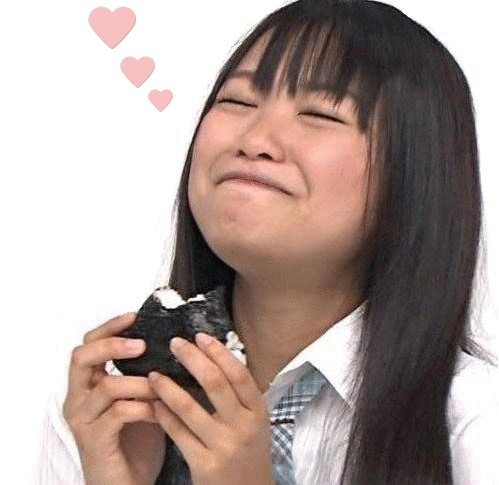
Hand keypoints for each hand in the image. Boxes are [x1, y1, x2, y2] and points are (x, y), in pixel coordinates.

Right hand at [63, 313, 165, 484]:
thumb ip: (147, 373)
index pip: (89, 344)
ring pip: (107, 386)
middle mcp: (78, 398)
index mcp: (88, 384)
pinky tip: (160, 410)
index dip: (109, 327)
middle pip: (82, 357)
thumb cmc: (137, 438)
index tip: (134, 316)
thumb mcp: (142, 398)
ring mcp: (83, 420)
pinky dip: (144, 406)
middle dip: (113, 344)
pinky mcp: (94, 440)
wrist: (127, 482)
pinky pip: (119, 413)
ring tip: (163, 385)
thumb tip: (175, 342)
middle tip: (142, 344)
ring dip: (141, 382)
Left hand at [148, 333, 274, 484]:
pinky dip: (163, 415)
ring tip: (153, 373)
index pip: (238, 373)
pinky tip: (153, 403)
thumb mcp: (254, 422)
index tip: (200, 336)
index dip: (218, 352)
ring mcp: (224, 446)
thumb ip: (239, 394)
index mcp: (257, 411)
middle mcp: (243, 426)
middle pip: (214, 383)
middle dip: (192, 358)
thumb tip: (216, 357)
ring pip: (189, 407)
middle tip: (174, 343)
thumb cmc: (249, 453)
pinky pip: (177, 432)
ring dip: (168, 386)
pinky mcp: (204, 465)